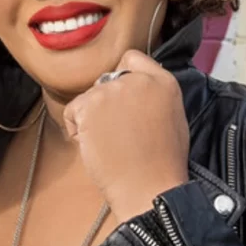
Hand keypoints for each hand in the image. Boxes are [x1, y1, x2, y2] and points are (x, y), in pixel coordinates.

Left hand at [62, 50, 189, 220]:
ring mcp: (112, 91)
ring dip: (92, 119)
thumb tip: (135, 89)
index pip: (132, 58)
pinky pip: (72, 112)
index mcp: (163, 81)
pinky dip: (77, 130)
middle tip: (120, 133)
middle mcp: (137, 79)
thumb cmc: (162, 164)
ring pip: (89, 98)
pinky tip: (97, 146)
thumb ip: (154, 95)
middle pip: (107, 81)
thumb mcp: (173, 117)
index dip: (123, 78)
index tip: (123, 99)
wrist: (149, 187)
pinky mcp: (90, 105)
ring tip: (111, 144)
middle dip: (107, 104)